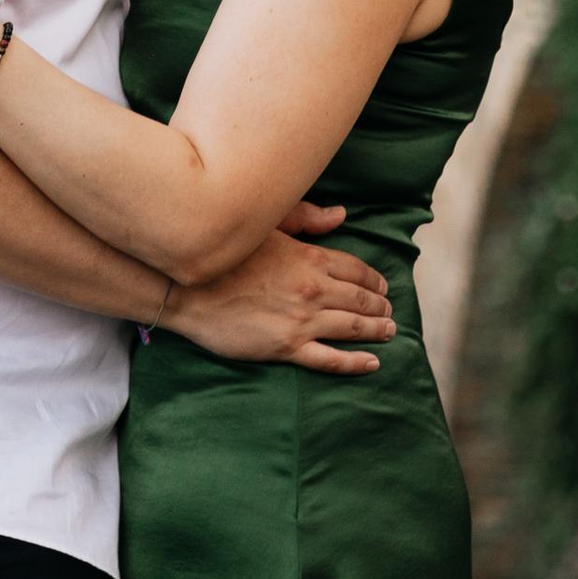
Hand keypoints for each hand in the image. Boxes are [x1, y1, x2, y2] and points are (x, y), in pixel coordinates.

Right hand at [167, 202, 394, 375]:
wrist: (187, 288)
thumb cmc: (225, 254)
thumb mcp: (267, 226)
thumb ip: (306, 219)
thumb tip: (340, 215)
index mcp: (311, 258)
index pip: (356, 271)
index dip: (373, 280)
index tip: (382, 287)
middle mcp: (314, 290)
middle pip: (360, 300)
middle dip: (380, 307)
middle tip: (389, 312)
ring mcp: (302, 321)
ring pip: (352, 328)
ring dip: (376, 330)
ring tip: (389, 332)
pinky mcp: (287, 347)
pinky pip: (331, 359)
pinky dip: (356, 363)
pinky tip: (373, 362)